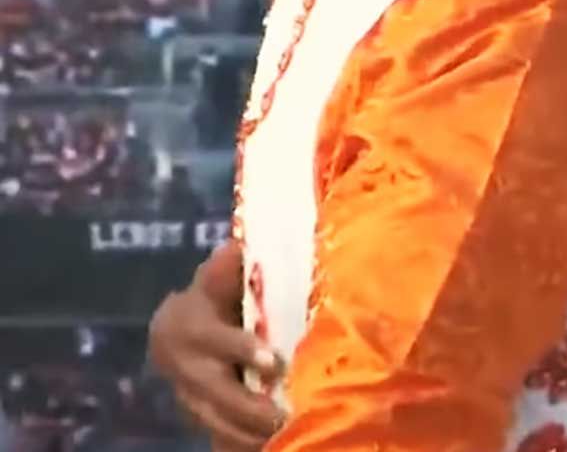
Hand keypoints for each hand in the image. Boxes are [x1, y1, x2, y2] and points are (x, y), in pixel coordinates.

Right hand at [148, 240, 282, 451]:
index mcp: (191, 321)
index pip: (214, 337)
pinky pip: (212, 431)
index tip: (272, 360)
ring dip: (244, 428)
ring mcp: (184, 391)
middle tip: (282, 413)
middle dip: (246, 403)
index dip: (241, 349)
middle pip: (211, 389)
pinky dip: (235, 441)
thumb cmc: (214, 293)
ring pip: (211, 417)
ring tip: (281, 432)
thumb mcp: (220, 274)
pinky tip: (263, 446)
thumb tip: (243, 244)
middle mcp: (183, 361)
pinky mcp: (192, 411)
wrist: (174, 328)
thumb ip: (232, 264)